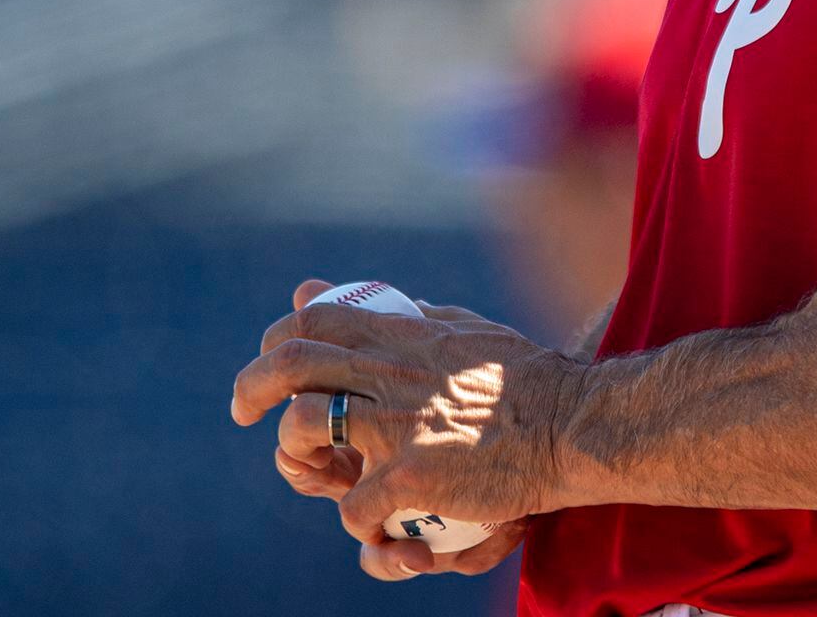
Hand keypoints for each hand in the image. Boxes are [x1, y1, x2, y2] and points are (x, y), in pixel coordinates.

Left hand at [234, 278, 582, 575]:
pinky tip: (375, 521)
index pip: (316, 318)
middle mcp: (391, 371)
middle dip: (252, 387)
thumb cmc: (526, 379)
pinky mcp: (412, 476)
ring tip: (305, 468)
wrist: (572, 424)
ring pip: (303, 427)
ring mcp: (398, 424)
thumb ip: (408, 315)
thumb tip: (357, 295)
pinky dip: (358, 520)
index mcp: (404, 334)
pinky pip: (355, 505)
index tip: (272, 360)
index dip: (279, 336)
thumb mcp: (464, 328)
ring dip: (293, 451)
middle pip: (290, 363)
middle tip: (243, 411)